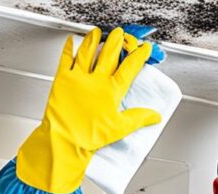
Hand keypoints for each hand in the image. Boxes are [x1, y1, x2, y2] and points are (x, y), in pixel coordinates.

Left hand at [16, 27, 161, 193]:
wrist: (65, 138)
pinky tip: (72, 42)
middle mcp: (96, 80)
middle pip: (109, 55)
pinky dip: (69, 49)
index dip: (138, 57)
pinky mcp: (63, 79)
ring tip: (98, 32)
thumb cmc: (89, 135)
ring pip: (88, 53)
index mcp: (112, 91)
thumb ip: (138, 119)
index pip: (129, 68)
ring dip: (94, 40)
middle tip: (121, 34)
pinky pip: (66, 59)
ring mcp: (79, 77)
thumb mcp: (119, 129)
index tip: (143, 49)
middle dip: (116, 42)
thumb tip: (155, 115)